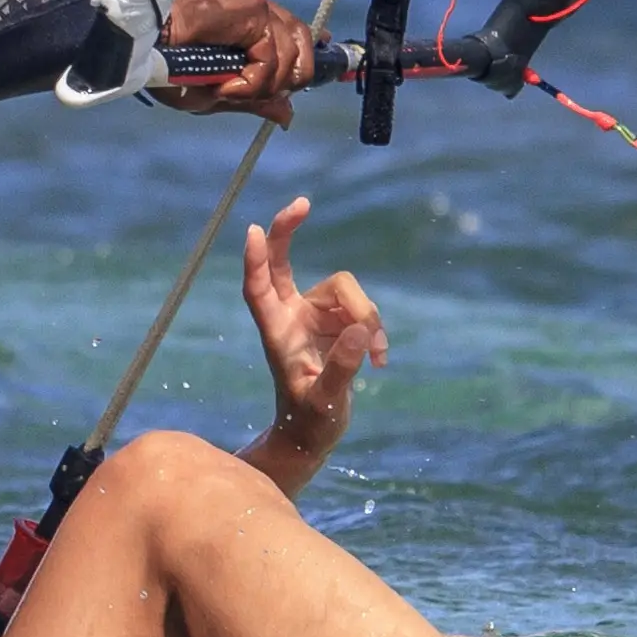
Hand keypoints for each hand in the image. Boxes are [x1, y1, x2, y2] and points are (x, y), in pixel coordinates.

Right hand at [151, 0, 315, 124]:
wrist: (138, 45)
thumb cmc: (167, 69)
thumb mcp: (219, 92)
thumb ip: (256, 99)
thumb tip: (289, 116)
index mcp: (247, 14)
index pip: (295, 28)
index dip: (311, 50)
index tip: (315, 68)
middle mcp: (254, 1)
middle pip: (302, 40)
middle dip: (288, 78)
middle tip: (254, 95)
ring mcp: (253, 1)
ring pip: (289, 53)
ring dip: (263, 85)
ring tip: (229, 91)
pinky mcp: (248, 6)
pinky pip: (270, 55)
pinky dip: (253, 80)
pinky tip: (226, 85)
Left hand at [235, 196, 383, 497]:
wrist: (314, 434)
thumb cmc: (309, 423)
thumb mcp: (325, 403)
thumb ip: (342, 369)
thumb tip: (362, 331)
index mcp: (276, 333)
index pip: (259, 289)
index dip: (256, 260)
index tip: (255, 230)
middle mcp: (291, 316)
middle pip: (285, 261)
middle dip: (289, 231)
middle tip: (302, 202)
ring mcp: (314, 316)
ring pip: (345, 290)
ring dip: (367, 316)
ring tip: (377, 356)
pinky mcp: (337, 323)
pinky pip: (363, 310)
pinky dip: (375, 331)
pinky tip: (381, 360)